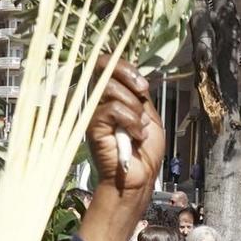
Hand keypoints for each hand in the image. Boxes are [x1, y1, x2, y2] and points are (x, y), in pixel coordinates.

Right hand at [80, 62, 166, 240]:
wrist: (140, 177)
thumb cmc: (144, 151)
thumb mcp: (148, 115)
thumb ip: (138, 94)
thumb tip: (134, 75)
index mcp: (111, 96)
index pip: (107, 64)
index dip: (125, 66)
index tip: (143, 86)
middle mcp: (98, 101)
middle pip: (105, 67)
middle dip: (130, 79)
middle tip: (142, 94)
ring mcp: (93, 113)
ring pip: (111, 89)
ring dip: (134, 108)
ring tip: (140, 129)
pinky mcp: (93, 127)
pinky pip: (112, 109)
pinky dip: (131, 121)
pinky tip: (136, 136)